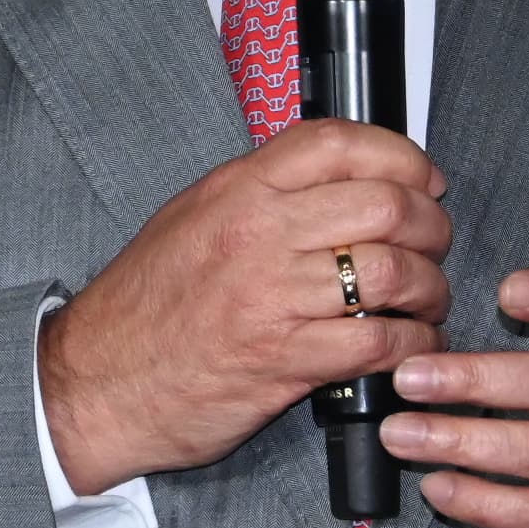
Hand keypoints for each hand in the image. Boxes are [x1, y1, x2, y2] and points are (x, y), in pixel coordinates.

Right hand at [39, 121, 449, 489]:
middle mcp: (258, 233)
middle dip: (432, 227)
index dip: (402, 156)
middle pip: (385, 205)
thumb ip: (260, 193)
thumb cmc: (142, 309)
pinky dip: (412, 345)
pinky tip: (410, 348)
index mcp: (237, 189)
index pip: (339, 143)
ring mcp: (272, 297)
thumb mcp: (191, 219)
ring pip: (392, 273)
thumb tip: (338, 179)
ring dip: (429, 290)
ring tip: (426, 303)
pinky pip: (378, 342)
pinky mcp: (284, 361)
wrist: (94, 384)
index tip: (424, 181)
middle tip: (434, 247)